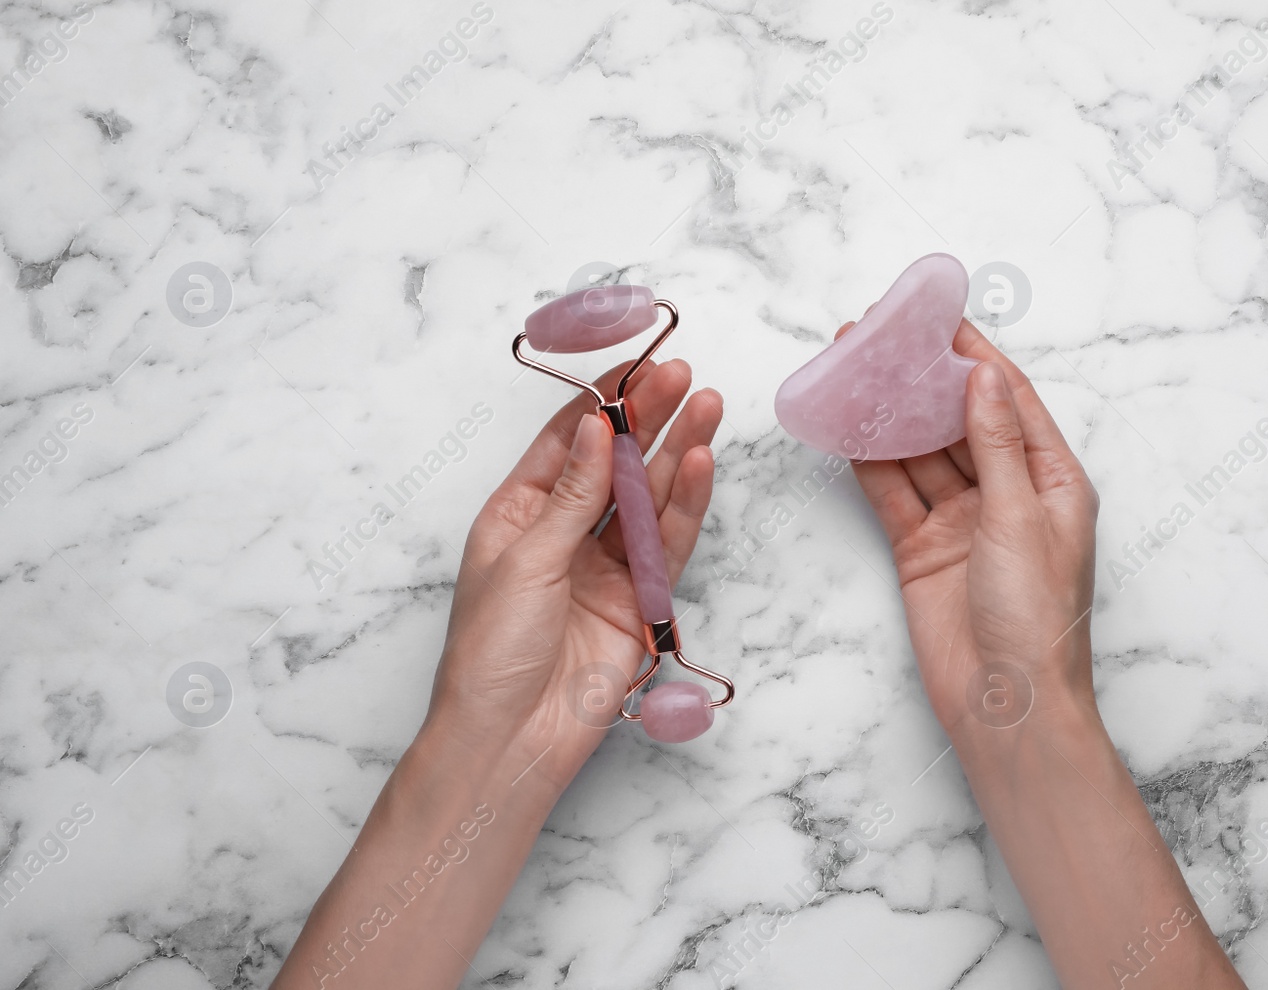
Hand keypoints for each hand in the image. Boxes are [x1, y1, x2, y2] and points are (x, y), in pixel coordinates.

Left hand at [426, 358, 721, 790]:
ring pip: (648, 499)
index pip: (566, 440)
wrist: (512, 740)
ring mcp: (604, 567)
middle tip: (684, 377)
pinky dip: (685, 506)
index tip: (638, 364)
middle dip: (650, 418)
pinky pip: (668, 545)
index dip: (603, 402)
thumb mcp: (524, 559)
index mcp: (518, 513)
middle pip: (614, 463)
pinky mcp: (639, 601)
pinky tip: (700, 465)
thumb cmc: (491, 654)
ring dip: (678, 453)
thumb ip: (572, 495)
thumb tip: (595, 426)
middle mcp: (563, 533)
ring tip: (709, 408)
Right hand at [842, 320, 1099, 738]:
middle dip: (921, 379)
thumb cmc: (1036, 618)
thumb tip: (983, 377)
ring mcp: (962, 522)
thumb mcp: (1021, 517)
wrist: (1006, 707)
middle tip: (880, 335)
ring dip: (890, 415)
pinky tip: (847, 427)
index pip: (1009, 400)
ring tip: (853, 369)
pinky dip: (870, 462)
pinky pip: (894, 494)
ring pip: (920, 453)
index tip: (938, 316)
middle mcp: (1007, 494)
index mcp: (1051, 480)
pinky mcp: (923, 549)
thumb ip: (996, 444)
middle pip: (958, 420)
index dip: (973, 356)